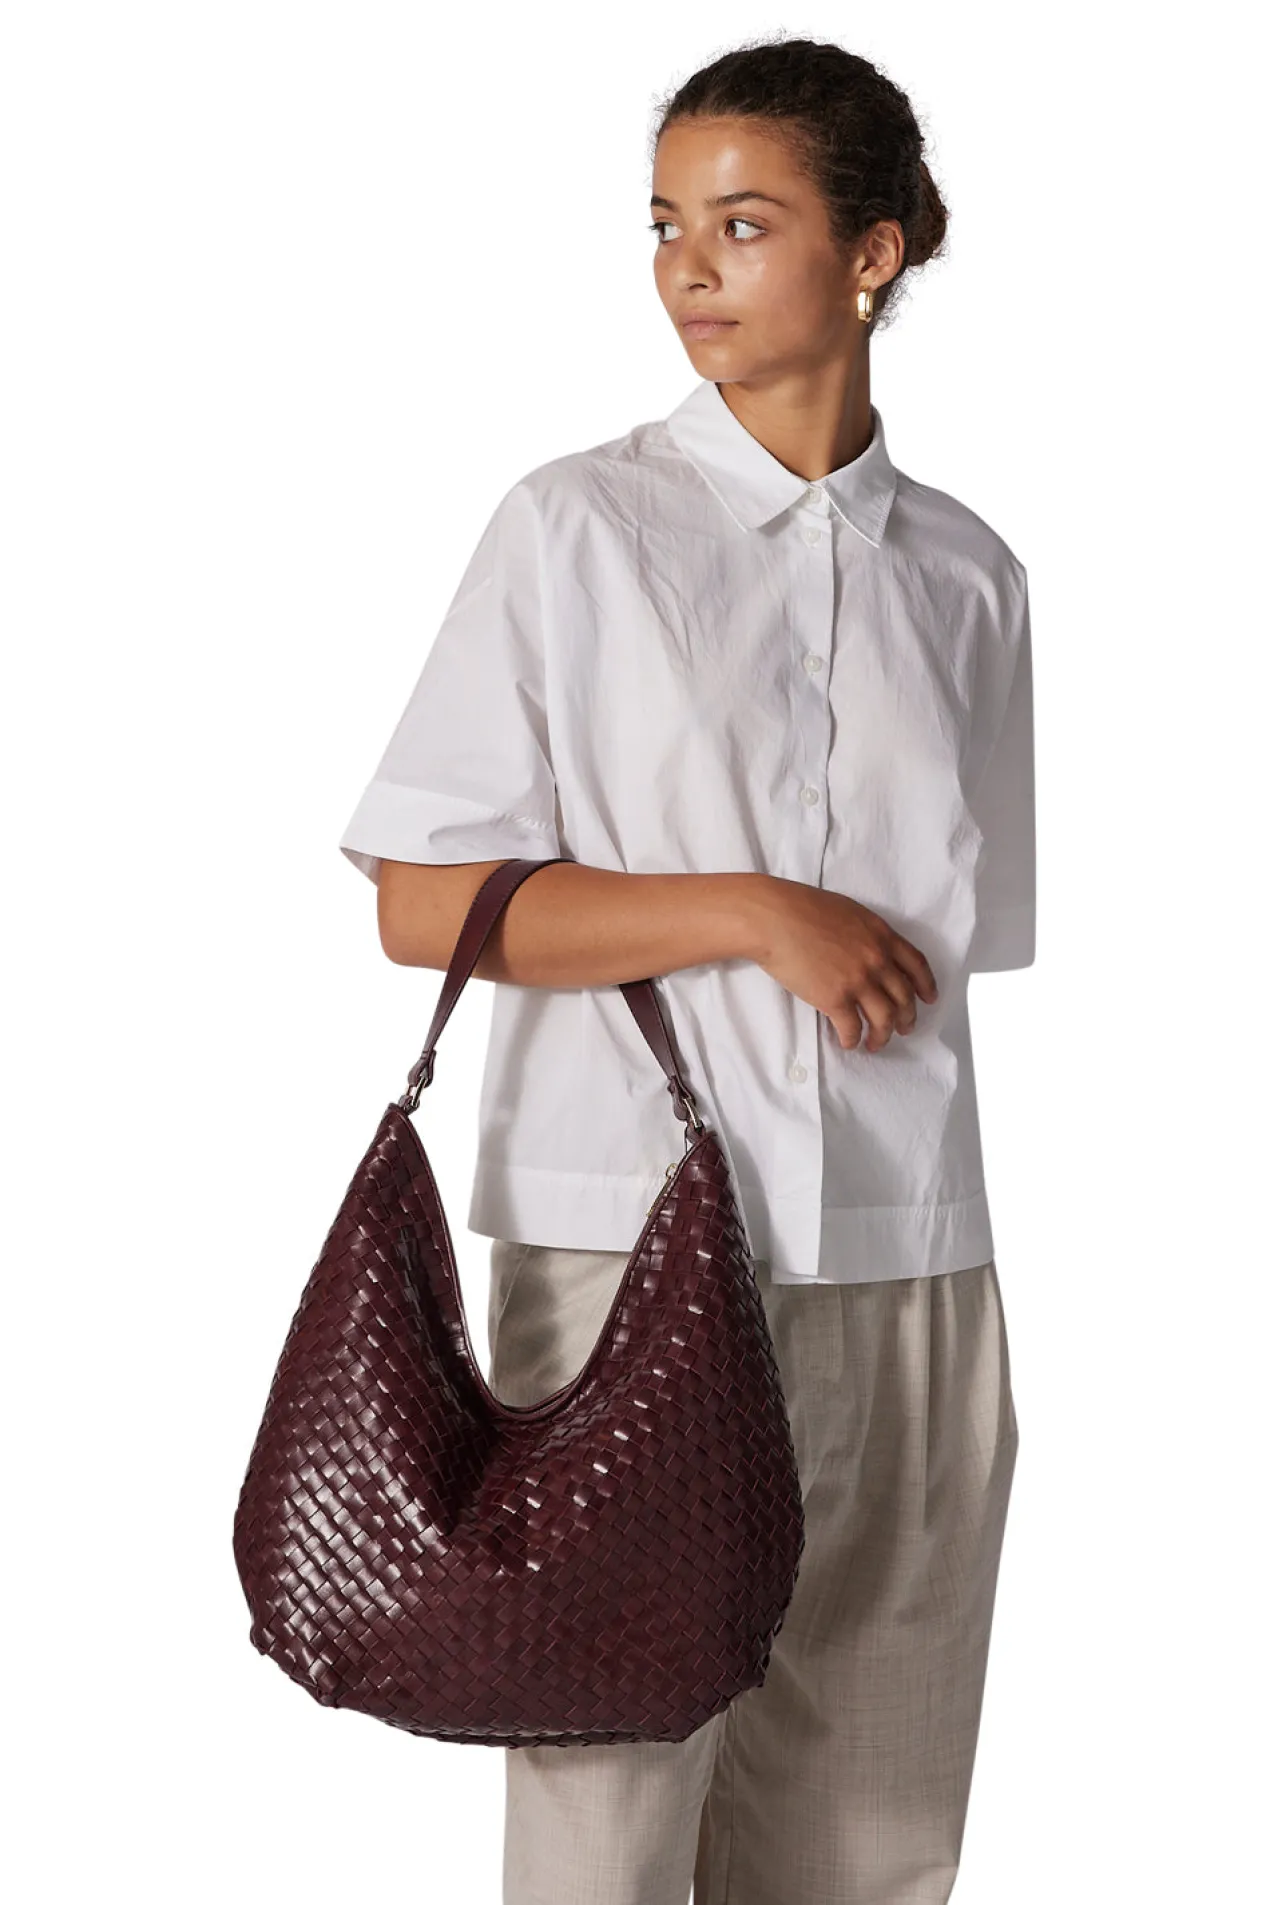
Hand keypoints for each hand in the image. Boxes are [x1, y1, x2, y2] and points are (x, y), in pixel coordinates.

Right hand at [748, 877, 938, 1051]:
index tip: (929, 998)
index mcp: (882, 935)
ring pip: (884, 1019)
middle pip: (904, 998)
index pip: (916, 965)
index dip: (926, 985)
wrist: (774, 918)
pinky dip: (853, 1040)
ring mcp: (858, 981)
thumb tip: (869, 952)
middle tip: (904, 1028)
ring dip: (882, 1036)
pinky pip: (852, 1028)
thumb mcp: (849, 913)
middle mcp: (877, 960)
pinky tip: (848, 1043)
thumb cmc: (802, 908)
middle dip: (907, 1018)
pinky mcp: (835, 999)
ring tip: (876, 1044)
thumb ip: (867, 934)